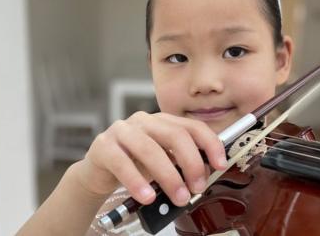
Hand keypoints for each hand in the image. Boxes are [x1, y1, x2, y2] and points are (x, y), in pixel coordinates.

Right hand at [75, 112, 226, 206]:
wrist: (99, 172)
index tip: (221, 164)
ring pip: (150, 150)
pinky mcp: (103, 146)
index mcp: (163, 122)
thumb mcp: (163, 162)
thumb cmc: (135, 166)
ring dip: (169, 177)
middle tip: (197, 187)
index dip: (210, 144)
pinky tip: (148, 196)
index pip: (192, 127)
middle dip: (192, 163)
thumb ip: (181, 164)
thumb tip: (204, 177)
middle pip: (175, 136)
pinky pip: (122, 163)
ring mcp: (122, 130)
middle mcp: (144, 121)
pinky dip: (137, 182)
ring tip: (178, 197)